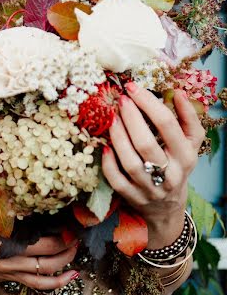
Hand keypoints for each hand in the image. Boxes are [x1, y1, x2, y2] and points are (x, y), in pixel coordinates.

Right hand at [0, 216, 78, 289]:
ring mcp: (13, 267)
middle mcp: (12, 250)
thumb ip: (13, 215)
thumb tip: (36, 209)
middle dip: (68, 241)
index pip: (40, 227)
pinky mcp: (12, 279)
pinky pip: (40, 284)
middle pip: (49, 247)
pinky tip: (71, 276)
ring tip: (75, 249)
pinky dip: (58, 282)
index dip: (58, 224)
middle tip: (76, 233)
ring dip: (67, 259)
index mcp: (6, 231)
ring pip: (49, 268)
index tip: (69, 218)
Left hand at [102, 83, 204, 243]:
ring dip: (118, 137)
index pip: (168, 125)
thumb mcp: (190, 143)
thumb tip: (178, 92)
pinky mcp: (132, 197)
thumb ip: (188, 118)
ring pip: (130, 162)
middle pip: (146, 144)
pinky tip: (105, 145)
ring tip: (112, 117)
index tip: (133, 88)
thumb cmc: (177, 165)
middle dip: (131, 118)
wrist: (168, 206)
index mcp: (186, 156)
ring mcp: (149, 188)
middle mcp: (170, 174)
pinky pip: (117, 180)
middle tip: (121, 99)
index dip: (149, 103)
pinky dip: (109, 162)